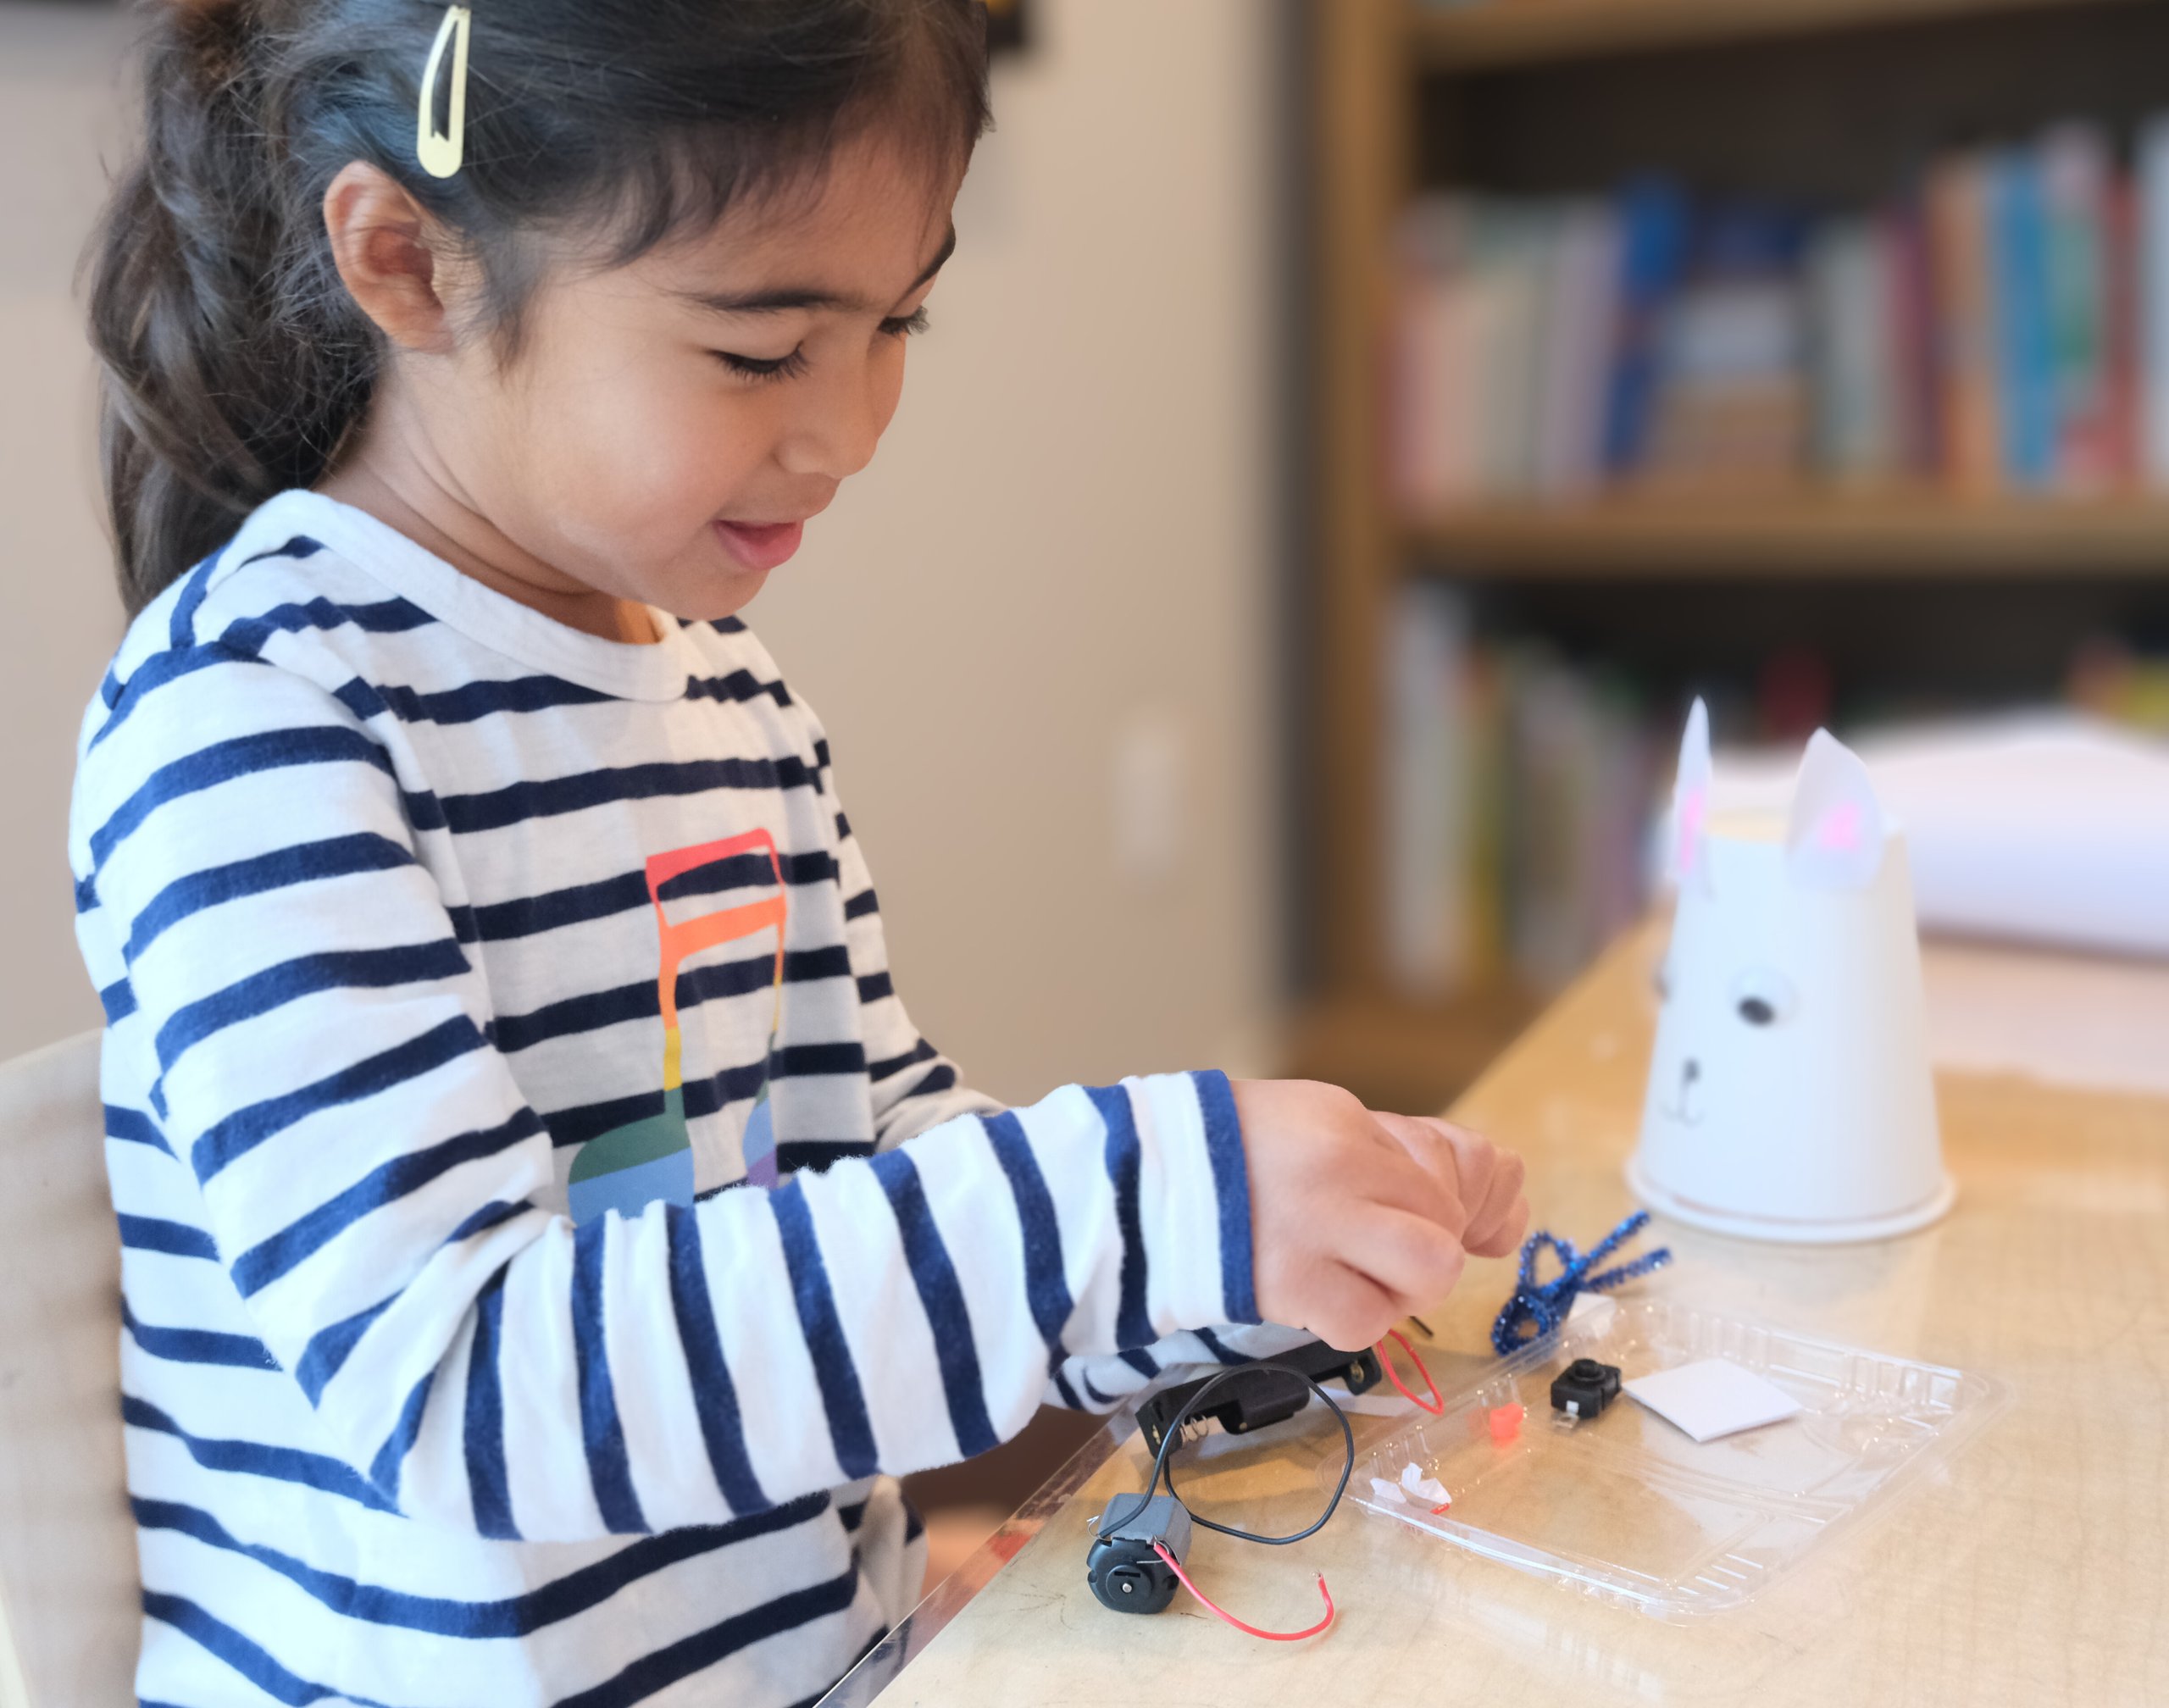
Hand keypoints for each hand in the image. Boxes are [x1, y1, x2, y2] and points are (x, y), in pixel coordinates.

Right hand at [1231, 1080, 1528, 1351]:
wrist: (1150, 1187)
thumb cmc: (1243, 1152)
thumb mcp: (1323, 1118)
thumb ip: (1394, 1149)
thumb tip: (1489, 1191)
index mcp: (1349, 1126)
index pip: (1451, 1166)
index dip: (1439, 1201)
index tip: (1409, 1212)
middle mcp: (1342, 1172)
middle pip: (1448, 1224)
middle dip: (1433, 1246)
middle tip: (1386, 1250)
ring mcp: (1319, 1231)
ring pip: (1430, 1273)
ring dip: (1407, 1287)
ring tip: (1363, 1276)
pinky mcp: (1294, 1288)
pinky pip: (1370, 1323)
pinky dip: (1361, 1318)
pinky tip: (1328, 1296)